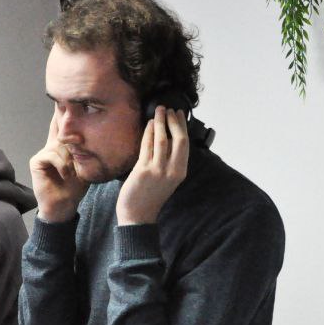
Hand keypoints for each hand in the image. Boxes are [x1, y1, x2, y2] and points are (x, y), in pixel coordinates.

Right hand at [30, 109, 89, 222]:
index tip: (66, 96)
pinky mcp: (37, 160)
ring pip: (60, 145)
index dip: (63, 111)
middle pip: (59, 127)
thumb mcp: (85, 166)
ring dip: (70, 159)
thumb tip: (97, 135)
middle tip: (70, 117)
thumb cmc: (75, 187)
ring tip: (72, 172)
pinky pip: (53, 155)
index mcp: (63, 146)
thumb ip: (85, 151)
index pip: (63, 125)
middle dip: (65, 120)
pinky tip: (64, 175)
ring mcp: (43, 152)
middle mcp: (52, 145)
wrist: (63, 205)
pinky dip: (62, 165)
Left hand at [116, 107, 188, 225]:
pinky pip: (147, 146)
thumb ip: (169, 160)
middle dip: (174, 121)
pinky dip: (148, 133)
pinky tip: (148, 124)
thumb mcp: (167, 178)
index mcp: (181, 172)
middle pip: (178, 140)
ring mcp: (159, 170)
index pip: (185, 144)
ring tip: (158, 111)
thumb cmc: (150, 196)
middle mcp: (173, 171)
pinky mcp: (144, 170)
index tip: (178, 113)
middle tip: (168, 109)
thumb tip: (167, 137)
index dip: (182, 126)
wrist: (138, 215)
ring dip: (160, 122)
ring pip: (162, 140)